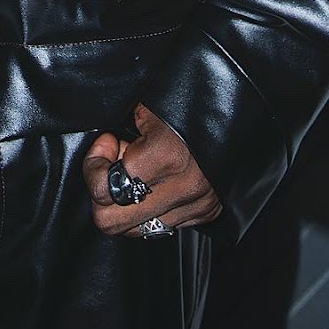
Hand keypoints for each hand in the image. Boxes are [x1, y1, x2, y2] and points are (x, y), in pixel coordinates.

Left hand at [83, 102, 221, 235]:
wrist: (234, 108)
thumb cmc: (188, 99)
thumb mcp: (148, 107)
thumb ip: (122, 131)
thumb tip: (105, 151)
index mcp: (165, 156)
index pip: (104, 190)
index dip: (94, 165)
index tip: (107, 143)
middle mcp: (181, 188)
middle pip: (112, 223)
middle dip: (104, 195)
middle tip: (114, 166)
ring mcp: (195, 205)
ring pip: (136, 229)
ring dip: (128, 203)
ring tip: (138, 173)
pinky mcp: (206, 212)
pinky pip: (162, 224)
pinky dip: (151, 206)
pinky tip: (156, 180)